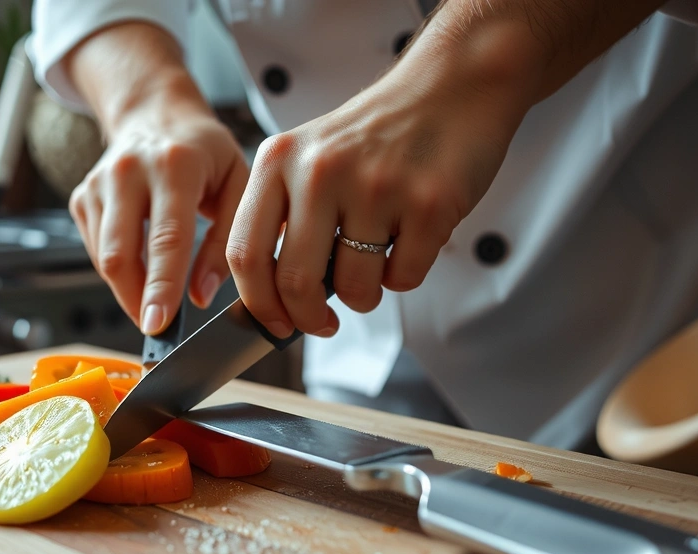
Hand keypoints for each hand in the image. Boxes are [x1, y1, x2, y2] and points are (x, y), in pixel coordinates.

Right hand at [71, 101, 247, 332]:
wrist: (155, 114)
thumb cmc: (204, 153)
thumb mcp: (237, 184)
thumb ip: (226, 242)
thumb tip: (200, 295)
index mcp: (175, 164)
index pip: (166, 238)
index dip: (161, 287)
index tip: (159, 325)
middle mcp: (129, 170)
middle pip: (121, 254)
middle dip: (136, 301)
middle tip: (156, 331)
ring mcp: (98, 183)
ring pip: (104, 259)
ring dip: (128, 292)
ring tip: (155, 303)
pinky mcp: (82, 197)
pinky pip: (97, 251)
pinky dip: (120, 271)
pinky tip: (142, 268)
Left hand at [224, 0, 666, 338]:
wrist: (452, 87)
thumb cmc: (378, 135)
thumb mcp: (309, 158)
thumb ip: (282, 216)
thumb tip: (270, 300)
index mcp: (278, 161)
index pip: (245, 253)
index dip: (258, 304)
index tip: (274, 324)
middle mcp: (320, 171)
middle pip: (295, 282)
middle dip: (309, 318)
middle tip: (323, 323)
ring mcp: (376, 186)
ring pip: (354, 289)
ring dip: (364, 296)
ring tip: (375, 262)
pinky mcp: (428, 204)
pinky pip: (403, 278)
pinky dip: (405, 274)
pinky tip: (409, 239)